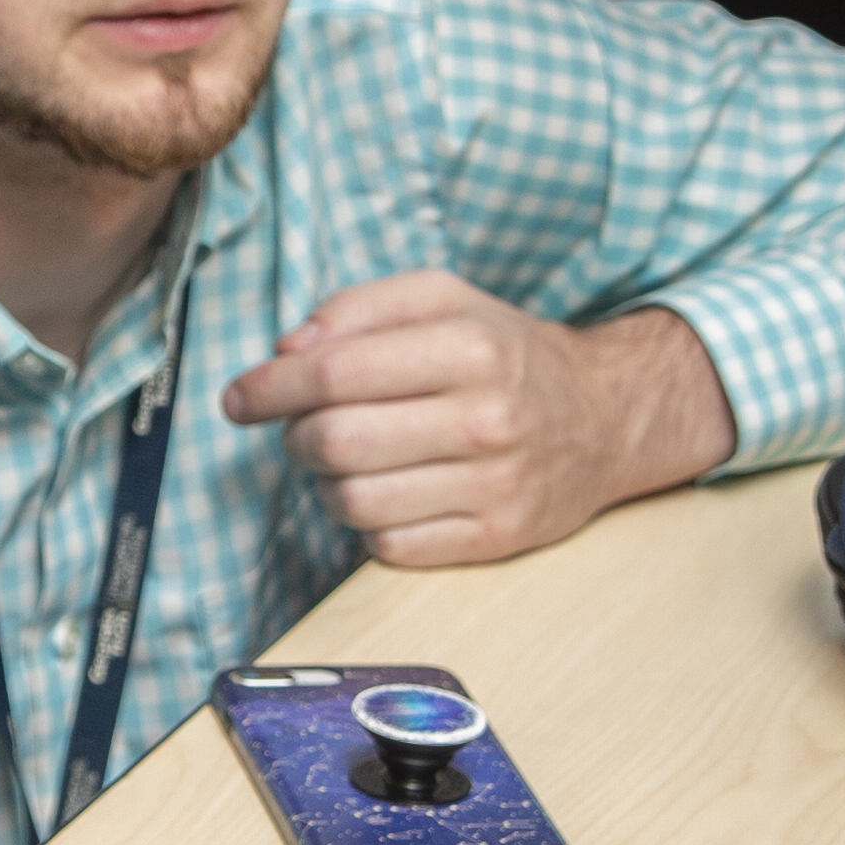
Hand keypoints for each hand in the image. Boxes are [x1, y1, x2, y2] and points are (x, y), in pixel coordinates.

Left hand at [217, 275, 730, 567]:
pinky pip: (389, 546)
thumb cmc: (507, 354)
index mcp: (470, 348)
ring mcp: (494, 487)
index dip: (269, 387)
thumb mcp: (445, 298)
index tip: (239, 397)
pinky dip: (369, 523)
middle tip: (299, 428)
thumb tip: (288, 348)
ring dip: (328, 483)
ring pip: (354, 501)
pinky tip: (389, 492)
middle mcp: (486, 420)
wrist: (605, 418)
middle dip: (294, 436)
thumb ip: (360, 307)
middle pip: (335, 442)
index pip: (334, 373)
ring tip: (347, 460)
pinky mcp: (495, 539)